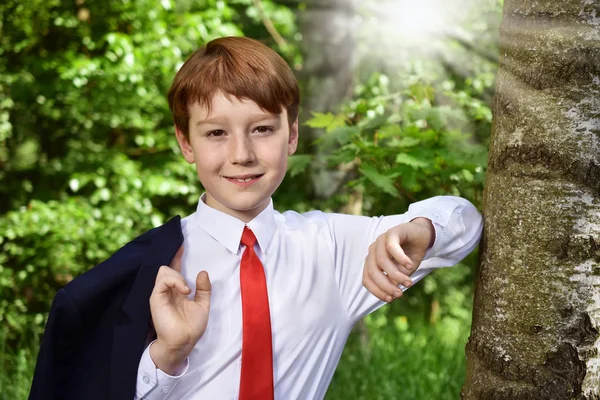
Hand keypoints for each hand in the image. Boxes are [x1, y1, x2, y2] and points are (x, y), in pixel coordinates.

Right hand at [149, 246, 211, 374]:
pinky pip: (162, 280)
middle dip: (175, 258)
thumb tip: (202, 272)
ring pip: (164, 270)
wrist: (184, 342)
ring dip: (178, 276)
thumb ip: (204, 289)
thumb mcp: (203, 305)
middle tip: (183, 256)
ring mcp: (160, 293)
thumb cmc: (191, 327)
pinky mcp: (156, 297)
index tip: (182, 244)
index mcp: (177, 290)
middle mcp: (168, 290)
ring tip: (186, 290)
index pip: (175, 269)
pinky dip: (175, 281)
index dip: (177, 256)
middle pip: (167, 266)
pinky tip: (184, 291)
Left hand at [362, 218, 433, 302]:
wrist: (423, 237)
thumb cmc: (410, 256)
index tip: (390, 299)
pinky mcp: (392, 232)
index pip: (367, 279)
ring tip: (408, 282)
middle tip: (399, 294)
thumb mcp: (403, 272)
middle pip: (372, 271)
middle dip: (385, 285)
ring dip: (395, 274)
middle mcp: (373, 250)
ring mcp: (381, 240)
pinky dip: (400, 258)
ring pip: (381, 260)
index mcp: (372, 261)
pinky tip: (409, 266)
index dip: (376, 291)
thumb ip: (395, 280)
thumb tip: (391, 292)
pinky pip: (391, 247)